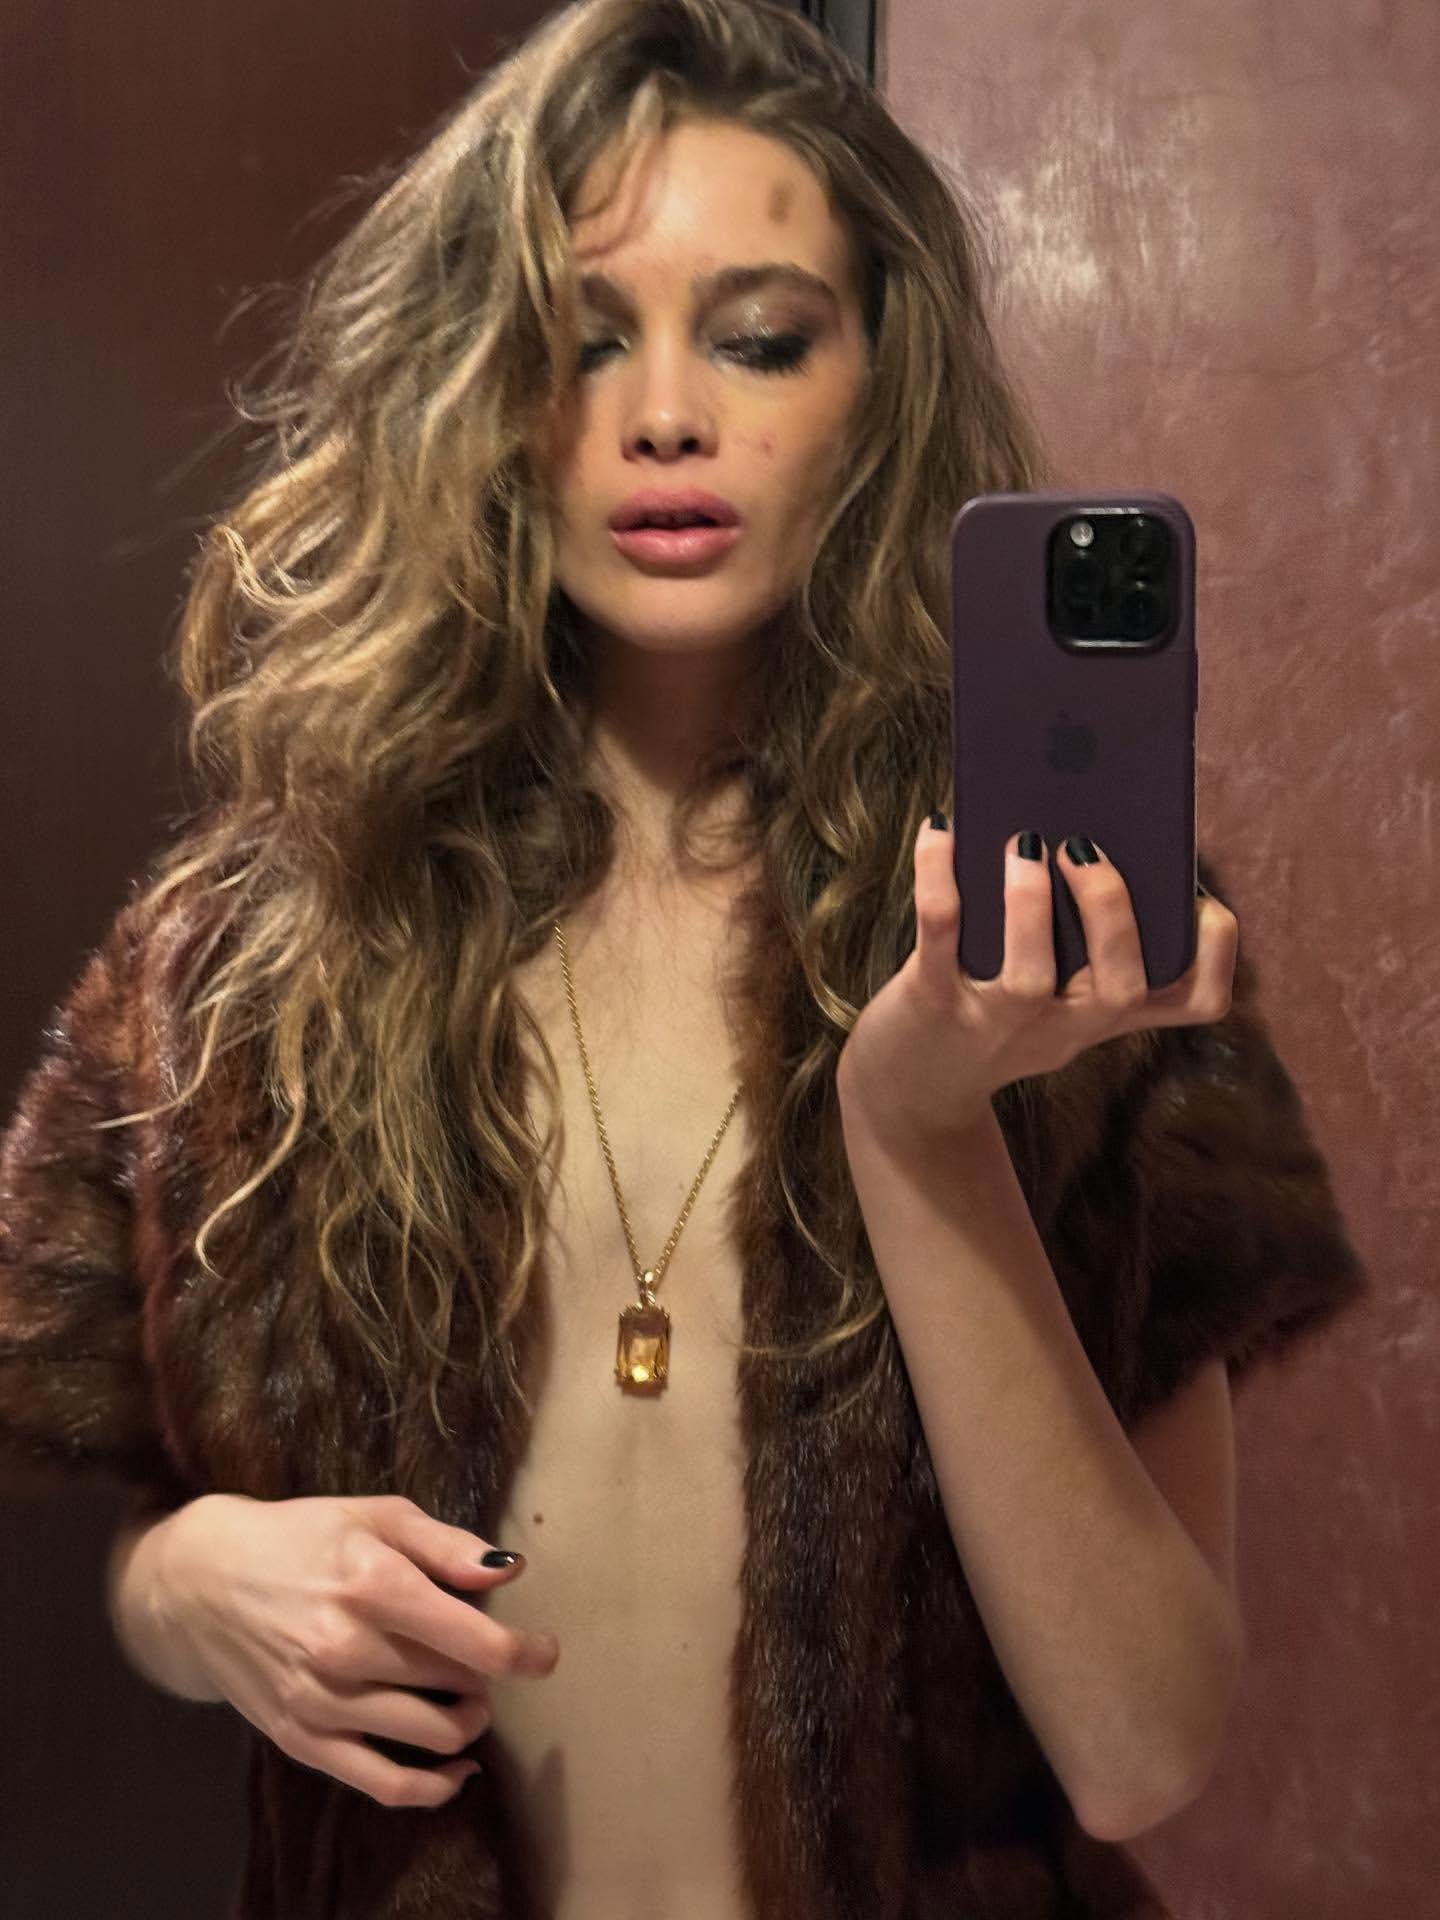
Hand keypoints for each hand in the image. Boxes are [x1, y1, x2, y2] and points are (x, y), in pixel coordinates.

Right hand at [154, 1491, 559, 1808]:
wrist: (200, 1583)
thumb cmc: (301, 1538)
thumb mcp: (375, 1517)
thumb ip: (446, 1545)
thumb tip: (510, 1571)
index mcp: (371, 1584)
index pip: (473, 1640)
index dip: (524, 1653)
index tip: (545, 1653)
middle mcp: (347, 1648)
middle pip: (458, 1684)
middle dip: (486, 1676)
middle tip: (483, 1659)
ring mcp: (322, 1701)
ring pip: (432, 1735)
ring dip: (467, 1722)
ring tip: (468, 1700)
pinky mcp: (301, 1740)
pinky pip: (384, 1784)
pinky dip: (432, 1786)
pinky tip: (455, 1769)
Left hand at [835, 817, 1238, 1154]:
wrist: (913, 1086)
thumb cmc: (994, 1013)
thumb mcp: (1051, 991)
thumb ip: (1080, 931)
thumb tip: (1085, 815)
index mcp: (1105, 1013)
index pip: (1198, 1001)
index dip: (1217, 950)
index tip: (1200, 897)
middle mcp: (1062, 1028)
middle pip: (1121, 988)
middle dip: (1112, 911)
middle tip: (1083, 847)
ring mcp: (996, 1024)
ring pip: (1030, 979)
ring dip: (1030, 906)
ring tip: (1022, 842)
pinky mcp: (931, 1005)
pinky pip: (939, 940)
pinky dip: (939, 879)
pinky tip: (940, 830)